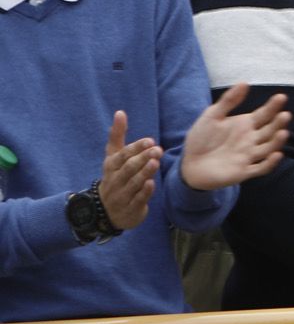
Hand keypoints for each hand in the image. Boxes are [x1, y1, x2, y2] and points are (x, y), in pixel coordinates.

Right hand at [99, 110, 161, 232]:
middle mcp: (114, 180)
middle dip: (142, 158)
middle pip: (128, 168)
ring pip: (133, 183)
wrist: (106, 211)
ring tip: (155, 163)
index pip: (122, 155)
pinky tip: (151, 184)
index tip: (150, 140)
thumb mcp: (113, 157)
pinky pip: (136, 200)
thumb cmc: (115, 176)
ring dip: (144, 173)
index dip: (135, 148)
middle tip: (158, 149)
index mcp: (111, 166)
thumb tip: (120, 112)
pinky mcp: (130, 208)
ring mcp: (121, 195)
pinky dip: (144, 192)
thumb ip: (117, 135)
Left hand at [179, 84, 290, 190]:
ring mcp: (249, 156)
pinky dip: (270, 163)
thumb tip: (245, 82)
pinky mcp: (244, 171)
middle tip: (285, 115)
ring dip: (277, 142)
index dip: (273, 106)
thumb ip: (228, 101)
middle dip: (279, 123)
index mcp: (246, 125)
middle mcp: (251, 140)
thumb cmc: (201, 139)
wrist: (189, 164)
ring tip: (283, 132)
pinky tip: (276, 155)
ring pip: (269, 148)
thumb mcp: (212, 116)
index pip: (264, 114)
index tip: (281, 97)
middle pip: (270, 130)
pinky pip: (261, 168)